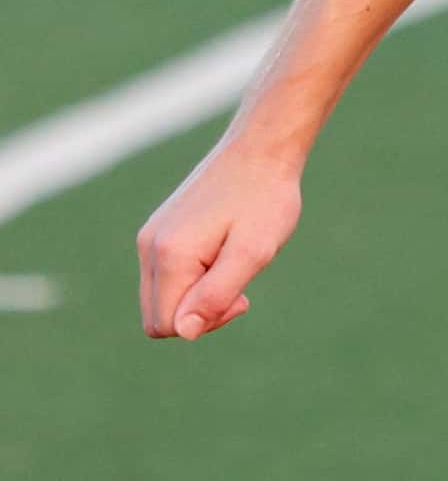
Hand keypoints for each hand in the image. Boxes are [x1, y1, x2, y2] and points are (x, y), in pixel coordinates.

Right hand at [136, 137, 304, 340]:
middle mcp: (148, 247)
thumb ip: (217, 294)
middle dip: (199, 314)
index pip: (168, 325)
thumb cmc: (265, 198)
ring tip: (234, 265)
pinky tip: (224, 254)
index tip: (242, 296)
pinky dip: (194, 278)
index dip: (206, 323)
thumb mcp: (253, 251)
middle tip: (239, 285)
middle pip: (158, 316)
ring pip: (161, 297)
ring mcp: (150, 237)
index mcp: (169, 255)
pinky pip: (166, 277)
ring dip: (198, 295)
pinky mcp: (160, 231)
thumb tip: (184, 332)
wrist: (262, 148)